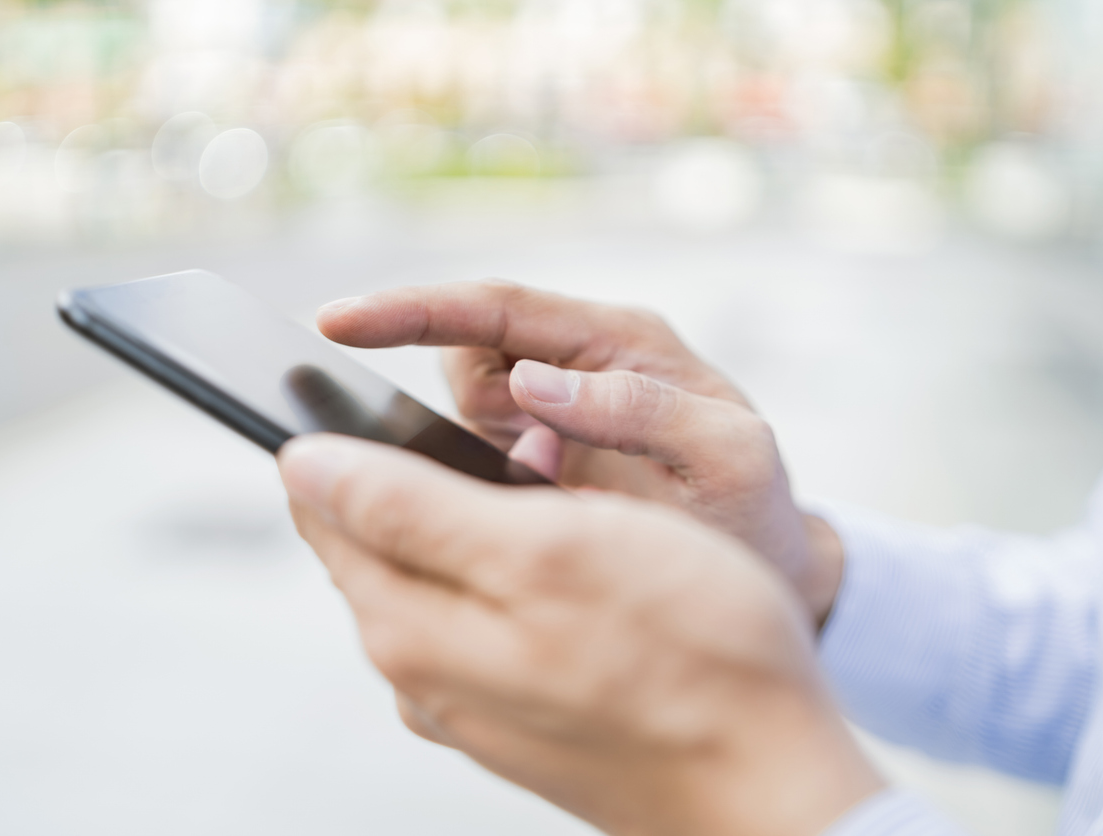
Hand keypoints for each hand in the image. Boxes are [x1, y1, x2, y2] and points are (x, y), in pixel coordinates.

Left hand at [279, 434, 880, 835]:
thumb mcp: (543, 548)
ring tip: (572, 505)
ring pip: (447, 576)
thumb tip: (303, 466)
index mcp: (408, 628)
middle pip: (383, 544)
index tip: (403, 399)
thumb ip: (409, 508)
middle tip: (529, 452)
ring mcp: (473, 702)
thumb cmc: (684, 650)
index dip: (349, 439)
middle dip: (434, 476)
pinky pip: (495, 617)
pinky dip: (524, 573)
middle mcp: (424, 675)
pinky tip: (588, 566)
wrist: (770, 780)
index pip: (326, 511)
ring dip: (488, 521)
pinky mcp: (523, 713)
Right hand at [316, 282, 841, 623]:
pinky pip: (467, 461)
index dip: (415, 310)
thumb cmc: (751, 507)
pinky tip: (495, 524)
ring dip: (455, 456)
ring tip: (525, 504)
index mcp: (617, 344)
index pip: (498, 309)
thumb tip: (533, 382)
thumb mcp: (726, 455)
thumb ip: (642, 411)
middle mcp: (571, 369)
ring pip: (455, 412)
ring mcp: (546, 418)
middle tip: (452, 462)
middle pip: (462, 354)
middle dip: (433, 399)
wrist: (764, 569)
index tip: (338, 322)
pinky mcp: (530, 465)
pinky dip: (462, 488)